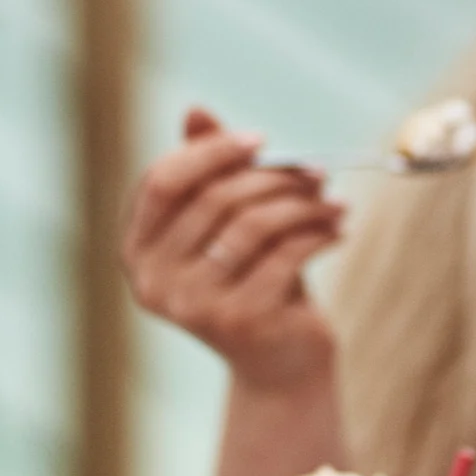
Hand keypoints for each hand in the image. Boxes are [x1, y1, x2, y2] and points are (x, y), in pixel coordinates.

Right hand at [121, 108, 344, 393]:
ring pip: (254, 224)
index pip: (163, 181)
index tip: (261, 140)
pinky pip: (285, 255)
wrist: (280, 364)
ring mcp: (192, 306)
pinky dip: (319, 235)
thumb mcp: (229, 225)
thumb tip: (194, 110)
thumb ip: (208, 171)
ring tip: (334, 202)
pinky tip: (339, 229)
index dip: (212, 151)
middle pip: (215, 198)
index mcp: (137, 251)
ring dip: (303, 204)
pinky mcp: (238, 321)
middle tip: (317, 171)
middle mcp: (154, 282)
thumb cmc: (253, 281)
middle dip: (273, 177)